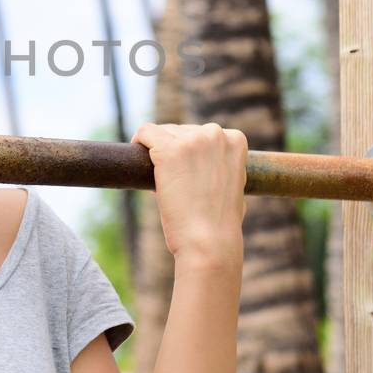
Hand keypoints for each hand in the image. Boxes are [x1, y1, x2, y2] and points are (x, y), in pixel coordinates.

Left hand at [130, 121, 246, 270]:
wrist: (209, 241)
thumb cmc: (220, 223)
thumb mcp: (234, 187)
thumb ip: (225, 168)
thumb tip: (211, 168)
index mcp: (235, 140)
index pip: (204, 133)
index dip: (192, 153)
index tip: (188, 174)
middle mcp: (215, 134)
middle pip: (182, 131)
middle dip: (175, 153)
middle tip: (174, 184)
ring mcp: (192, 140)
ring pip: (163, 132)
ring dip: (157, 153)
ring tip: (162, 183)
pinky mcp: (168, 149)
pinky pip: (146, 132)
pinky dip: (139, 141)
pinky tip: (136, 157)